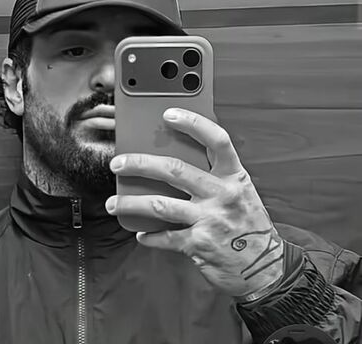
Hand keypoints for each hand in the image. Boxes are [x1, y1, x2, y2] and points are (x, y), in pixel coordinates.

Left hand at [106, 107, 284, 297]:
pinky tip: (141, 234)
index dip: (193, 123)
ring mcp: (210, 219)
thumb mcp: (240, 193)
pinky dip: (149, 236)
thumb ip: (214, 176)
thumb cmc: (249, 225)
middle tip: (118, 164)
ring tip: (114, 203)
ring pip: (160, 205)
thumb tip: (176, 160)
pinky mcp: (199, 244)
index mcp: (233, 177)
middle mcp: (222, 194)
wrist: (266, 266)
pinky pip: (165, 237)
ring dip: (131, 203)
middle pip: (175, 170)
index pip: (216, 140)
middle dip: (140, 164)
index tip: (169, 114)